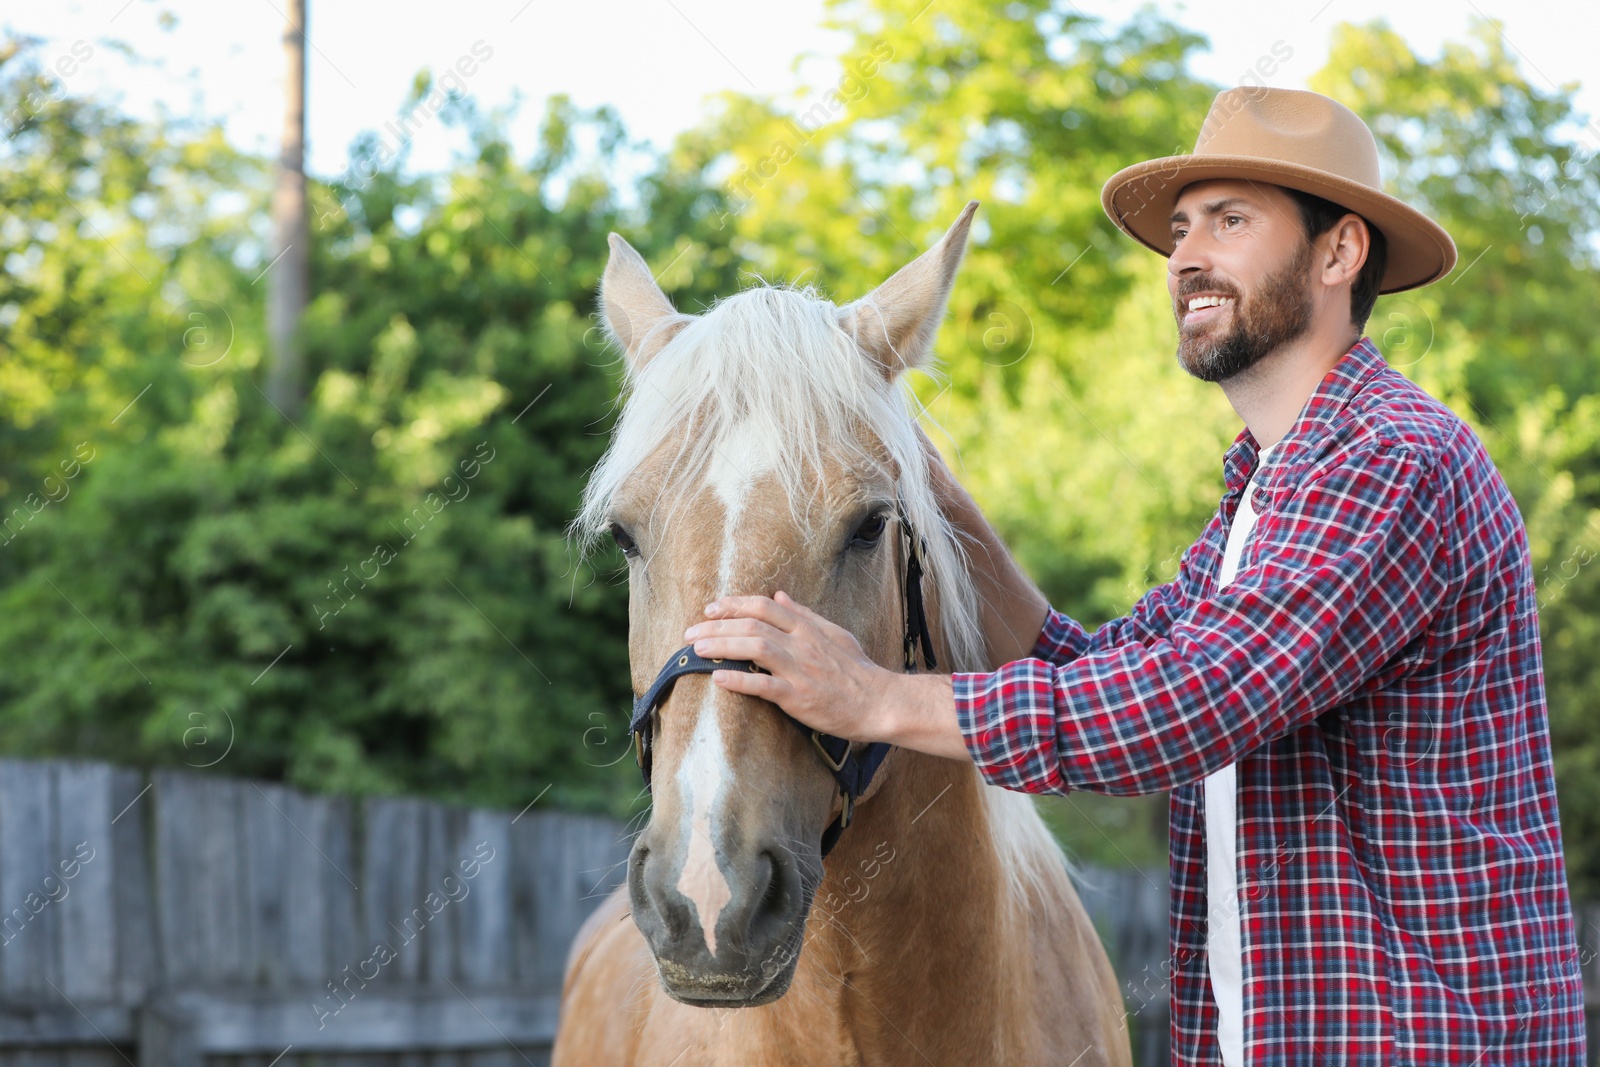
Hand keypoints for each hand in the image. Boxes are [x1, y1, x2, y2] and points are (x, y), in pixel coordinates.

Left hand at [683, 591, 901, 741]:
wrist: (878, 702)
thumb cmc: (856, 670)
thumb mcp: (834, 634)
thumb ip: (805, 615)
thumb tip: (780, 595)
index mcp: (808, 628)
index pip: (764, 606)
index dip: (734, 605)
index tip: (711, 609)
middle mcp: (802, 644)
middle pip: (753, 625)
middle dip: (717, 626)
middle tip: (691, 632)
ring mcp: (800, 670)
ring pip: (755, 649)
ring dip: (722, 646)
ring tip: (697, 649)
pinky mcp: (799, 698)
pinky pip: (765, 686)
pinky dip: (740, 680)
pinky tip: (719, 678)